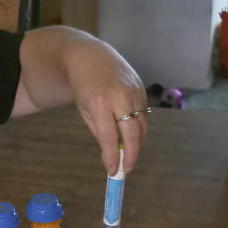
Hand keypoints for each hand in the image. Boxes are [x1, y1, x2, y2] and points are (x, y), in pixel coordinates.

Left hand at [71, 41, 148, 175]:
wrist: (90, 56)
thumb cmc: (84, 87)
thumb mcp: (85, 110)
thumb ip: (99, 132)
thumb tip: (112, 154)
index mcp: (100, 103)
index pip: (110, 137)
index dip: (113, 156)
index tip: (113, 171)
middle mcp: (120, 97)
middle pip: (132, 133)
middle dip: (131, 154)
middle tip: (126, 169)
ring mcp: (133, 91)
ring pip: (142, 125)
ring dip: (137, 144)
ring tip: (129, 156)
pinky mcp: (142, 89)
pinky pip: (144, 114)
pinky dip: (139, 128)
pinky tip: (132, 137)